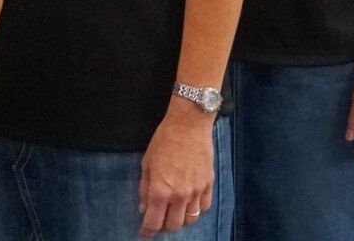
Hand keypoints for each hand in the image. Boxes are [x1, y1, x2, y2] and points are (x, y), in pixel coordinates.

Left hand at [139, 103, 215, 235]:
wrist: (189, 124)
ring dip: (181, 219)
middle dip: (164, 226)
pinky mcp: (209, 183)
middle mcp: (179, 195)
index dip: (147, 232)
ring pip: (191, 219)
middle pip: (173, 225)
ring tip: (176, 210)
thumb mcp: (147, 164)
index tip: (145, 233)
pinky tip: (191, 201)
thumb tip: (144, 208)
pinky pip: (205, 206)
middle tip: (160, 218)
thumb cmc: (164, 140)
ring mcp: (196, 191)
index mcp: (160, 191)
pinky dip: (197, 209)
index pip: (153, 223)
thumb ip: (145, 189)